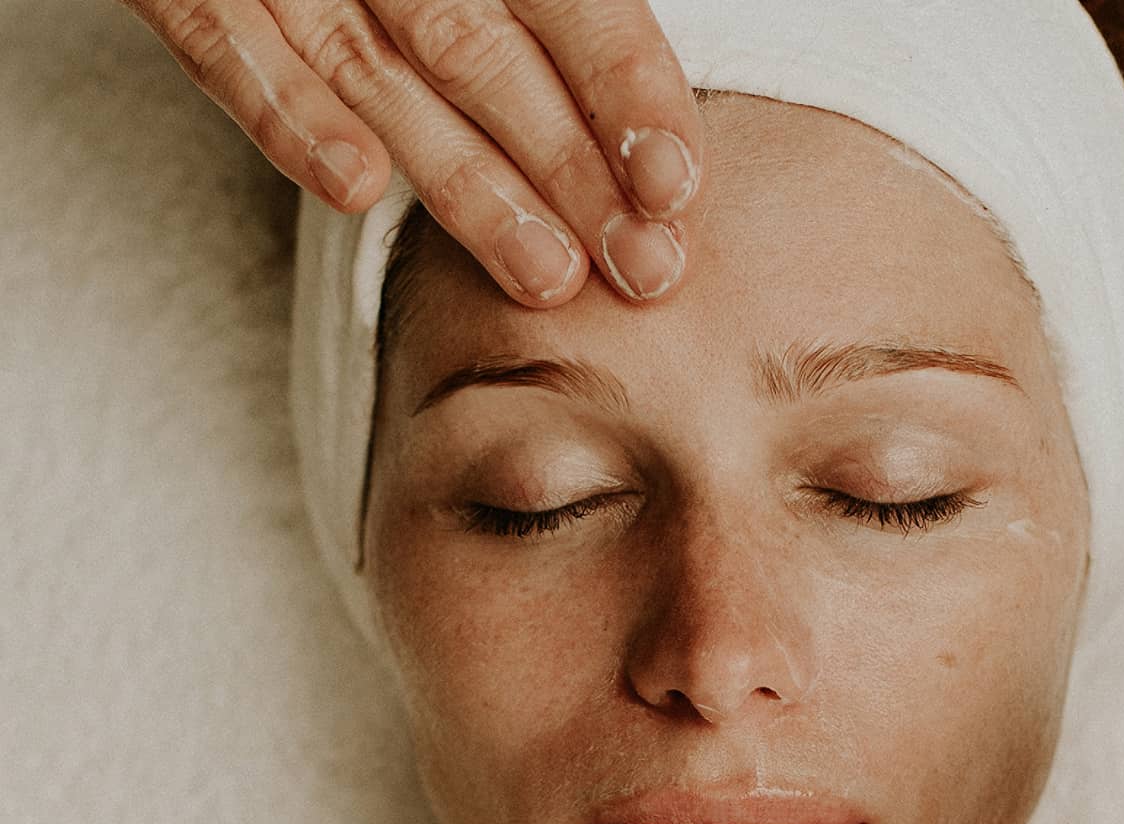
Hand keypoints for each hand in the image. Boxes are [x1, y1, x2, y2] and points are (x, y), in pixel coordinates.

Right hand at [124, 0, 701, 304]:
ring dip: (469, 183)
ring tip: (547, 275)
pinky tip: (355, 189)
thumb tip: (643, 150)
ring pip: (383, 71)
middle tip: (643, 267)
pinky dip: (287, 114)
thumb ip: (541, 28)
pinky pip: (226, 45)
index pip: (568, 5)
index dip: (626, 88)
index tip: (675, 186)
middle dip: (573, 169)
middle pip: (488, 57)